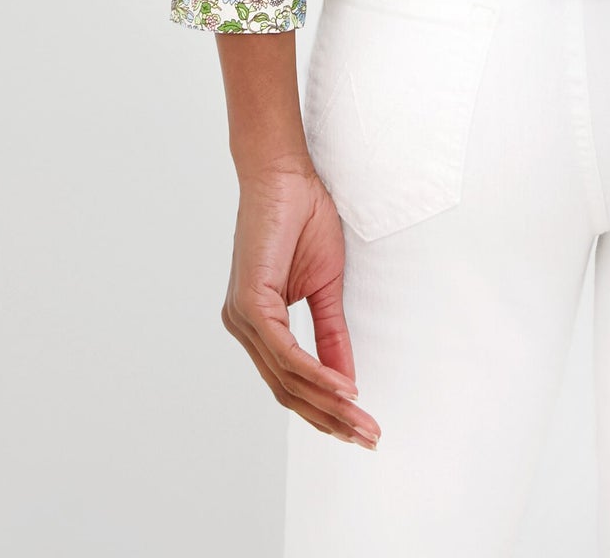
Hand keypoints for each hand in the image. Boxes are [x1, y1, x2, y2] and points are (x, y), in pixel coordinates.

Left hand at [221, 165, 380, 448]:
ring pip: (286, 377)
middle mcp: (243, 325)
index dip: (325, 409)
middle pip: (287, 390)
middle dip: (330, 418)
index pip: (290, 381)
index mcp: (257, 323)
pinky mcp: (248, 302)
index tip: (360, 426)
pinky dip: (316, 372)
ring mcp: (242, 316)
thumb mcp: (325, 285)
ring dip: (327, 403)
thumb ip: (331, 335)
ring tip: (360, 420)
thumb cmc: (301, 218)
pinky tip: (342, 387)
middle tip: (367, 436)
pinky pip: (284, 351)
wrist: (284, 173)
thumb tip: (347, 382)